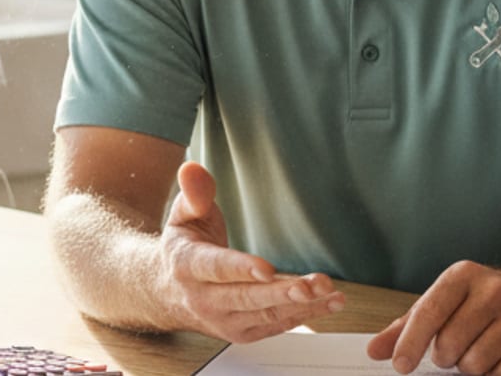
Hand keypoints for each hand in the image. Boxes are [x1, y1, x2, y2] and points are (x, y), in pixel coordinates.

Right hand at [160, 161, 345, 341]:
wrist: (169, 292)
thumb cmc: (185, 246)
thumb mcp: (184, 215)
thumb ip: (193, 194)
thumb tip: (192, 169)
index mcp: (188, 266)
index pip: (216, 268)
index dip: (241, 268)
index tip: (267, 269)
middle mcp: (204, 299)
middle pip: (246, 297)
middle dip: (280, 293)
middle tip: (310, 285)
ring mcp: (223, 320)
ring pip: (265, 314)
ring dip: (301, 305)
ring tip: (330, 292)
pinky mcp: (242, 331)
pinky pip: (275, 324)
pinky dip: (305, 315)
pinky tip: (330, 302)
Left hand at [366, 261, 500, 375]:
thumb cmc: (480, 302)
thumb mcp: (443, 303)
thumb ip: (405, 327)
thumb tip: (374, 351)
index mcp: (463, 275)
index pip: (430, 311)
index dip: (412, 341)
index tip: (400, 365)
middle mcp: (494, 289)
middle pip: (450, 345)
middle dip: (445, 357)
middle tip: (453, 349)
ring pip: (475, 365)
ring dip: (469, 368)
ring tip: (476, 350)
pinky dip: (494, 375)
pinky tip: (498, 358)